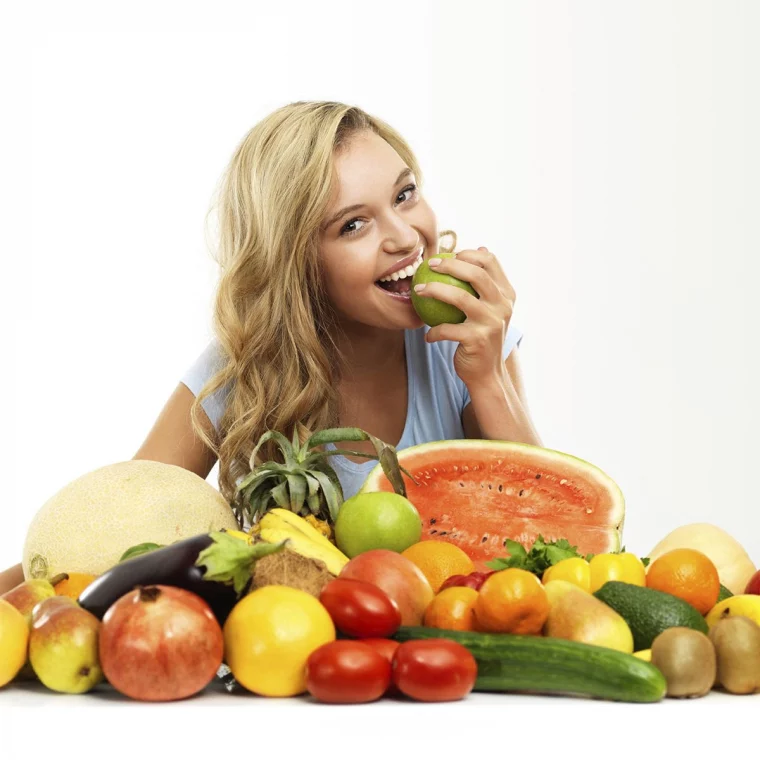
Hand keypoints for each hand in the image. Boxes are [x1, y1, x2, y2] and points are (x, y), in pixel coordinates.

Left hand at [417, 246, 515, 388]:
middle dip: (450, 265)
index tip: (448, 255)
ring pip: (460, 297)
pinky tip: (426, 333)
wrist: (487, 374)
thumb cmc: (481, 337)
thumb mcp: (490, 310)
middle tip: (429, 265)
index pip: (491, 262)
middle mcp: (503, 306)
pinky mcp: (478, 340)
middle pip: (477, 274)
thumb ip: (485, 284)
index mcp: (507, 295)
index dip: (468, 253)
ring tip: (418, 290)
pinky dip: (433, 331)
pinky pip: (447, 329)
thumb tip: (478, 249)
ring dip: (434, 290)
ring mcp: (492, 322)